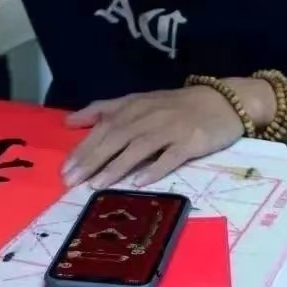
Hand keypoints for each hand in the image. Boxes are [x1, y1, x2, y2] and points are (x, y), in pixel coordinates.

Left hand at [61, 83, 265, 189]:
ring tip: (97, 185)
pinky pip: (170, 156)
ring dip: (116, 166)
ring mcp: (170, 128)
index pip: (104, 126)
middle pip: (116, 137)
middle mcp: (149, 115)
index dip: (84, 147)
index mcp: (134, 106)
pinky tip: (139, 182)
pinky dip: (154, 168)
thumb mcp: (139, 101)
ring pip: (138, 147)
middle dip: (92, 159)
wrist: (222, 101)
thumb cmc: (176, 105)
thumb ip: (105, 110)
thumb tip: (69, 121)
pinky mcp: (190, 142)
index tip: (65, 168)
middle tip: (71, 181)